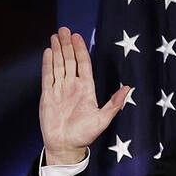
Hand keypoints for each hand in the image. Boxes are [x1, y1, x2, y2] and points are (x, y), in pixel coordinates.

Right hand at [40, 26, 128, 164]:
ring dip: (57, 50)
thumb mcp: (103, 119)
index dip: (81, 50)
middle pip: (70, 61)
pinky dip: (48, 63)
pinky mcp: (48, 95)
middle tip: (64, 29)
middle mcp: (73, 86)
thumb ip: (114, 103)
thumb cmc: (85, 135)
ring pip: (58, 65)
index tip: (77, 36)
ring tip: (55, 35)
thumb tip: (128, 88)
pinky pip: (47, 76)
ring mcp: (59, 89)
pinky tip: (49, 51)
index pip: (83, 65)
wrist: (66, 146)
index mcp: (86, 90)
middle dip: (67, 45)